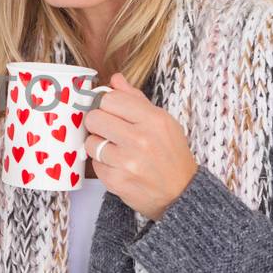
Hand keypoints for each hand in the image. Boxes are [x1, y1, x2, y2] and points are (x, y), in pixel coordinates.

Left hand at [83, 72, 198, 220]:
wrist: (181, 193)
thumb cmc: (171, 154)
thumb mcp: (162, 122)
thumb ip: (136, 99)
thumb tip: (114, 79)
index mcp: (153, 119)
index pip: (110, 99)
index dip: (106, 104)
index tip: (109, 110)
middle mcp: (140, 139)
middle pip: (94, 118)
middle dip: (98, 123)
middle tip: (108, 130)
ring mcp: (127, 162)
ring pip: (90, 142)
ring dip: (98, 145)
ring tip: (115, 150)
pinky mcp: (117, 181)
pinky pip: (94, 164)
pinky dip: (103, 165)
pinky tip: (118, 166)